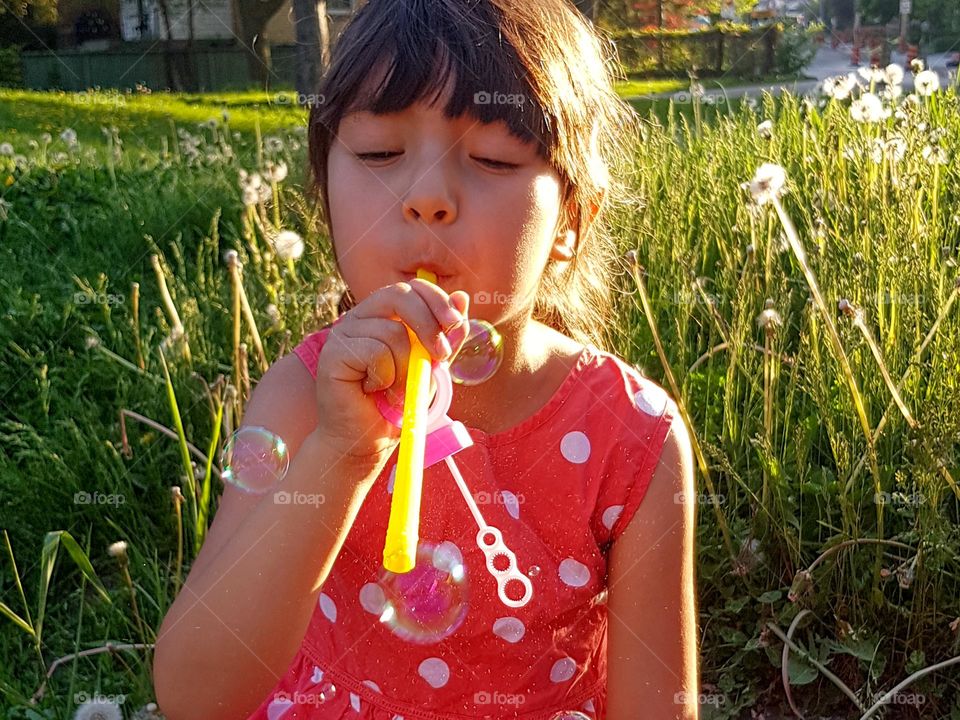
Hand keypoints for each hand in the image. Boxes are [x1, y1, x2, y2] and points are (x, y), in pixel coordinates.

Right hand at [314, 280, 469, 462]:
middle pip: (400, 295)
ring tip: (396, 390)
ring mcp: (344, 333)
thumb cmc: (397, 403)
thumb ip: (446, 336)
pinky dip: (386, 377)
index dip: (437, 299)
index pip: (412, 287)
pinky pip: (376, 352)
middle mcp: (361, 317)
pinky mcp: (333, 353)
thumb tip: (463, 297)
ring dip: (406, 368)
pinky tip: (374, 390)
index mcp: (384, 314)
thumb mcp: (431, 367)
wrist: (367, 439)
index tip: (456, 323)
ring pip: (393, 332)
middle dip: (429, 324)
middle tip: (441, 355)